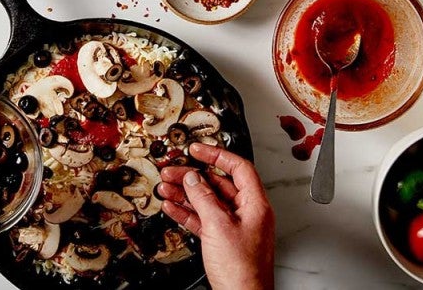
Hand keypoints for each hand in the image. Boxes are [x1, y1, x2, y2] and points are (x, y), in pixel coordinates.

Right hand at [158, 143, 274, 289]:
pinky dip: (187, 211)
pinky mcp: (222, 240)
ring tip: (166, 186)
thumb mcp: (219, 226)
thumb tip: (193, 178)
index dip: (216, 155)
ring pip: (207, 201)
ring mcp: (235, 227)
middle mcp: (247, 213)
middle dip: (193, 176)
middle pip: (218, 184)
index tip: (197, 150)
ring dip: (186, 193)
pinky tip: (172, 206)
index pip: (238, 168)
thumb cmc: (243, 272)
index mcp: (256, 205)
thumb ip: (204, 199)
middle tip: (173, 170)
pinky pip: (203, 218)